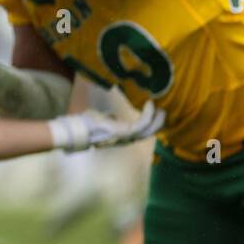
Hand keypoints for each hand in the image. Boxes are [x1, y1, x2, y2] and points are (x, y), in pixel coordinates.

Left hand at [48, 102, 164, 151]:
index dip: (151, 123)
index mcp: (123, 135)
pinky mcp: (125, 132)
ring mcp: (127, 137)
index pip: (142, 131)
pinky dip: (147, 114)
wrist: (80, 128)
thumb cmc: (88, 124)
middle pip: (149, 132)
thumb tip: (113, 115)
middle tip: (163, 110)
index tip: (155, 111)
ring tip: (159, 107)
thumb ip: (110, 118)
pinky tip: (149, 104)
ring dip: (156, 118)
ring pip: (149, 129)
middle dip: (158, 122)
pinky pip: (142, 124)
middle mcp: (127, 138)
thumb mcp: (102, 120)